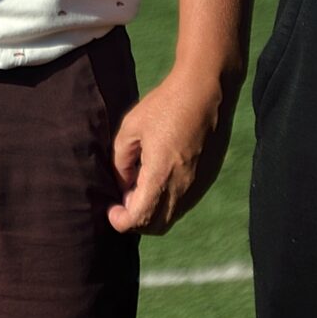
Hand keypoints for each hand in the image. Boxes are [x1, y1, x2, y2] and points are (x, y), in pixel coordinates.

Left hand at [107, 69, 232, 235]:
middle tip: (121, 201)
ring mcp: (198, 186)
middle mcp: (183, 188)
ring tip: (136, 188)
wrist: (206, 92)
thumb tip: (122, 185)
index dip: (121, 221)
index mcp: (161, 175)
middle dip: (135, 221)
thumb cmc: (165, 105)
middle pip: (156, 225)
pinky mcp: (206, 179)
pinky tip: (156, 179)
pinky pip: (183, 203)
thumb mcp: (131, 128)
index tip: (111, 209)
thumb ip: (122, 161)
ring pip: (171, 217)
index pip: (140, 218)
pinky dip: (166, 203)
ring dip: (151, 212)